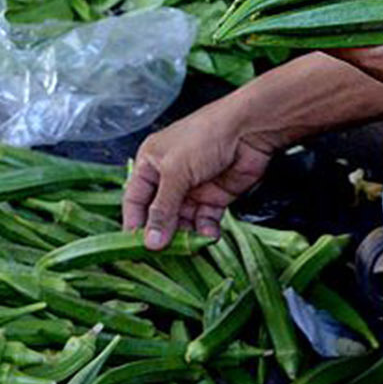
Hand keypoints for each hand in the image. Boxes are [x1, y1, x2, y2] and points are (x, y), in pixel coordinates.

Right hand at [123, 93, 281, 249]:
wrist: (249, 129)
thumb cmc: (205, 136)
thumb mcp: (175, 172)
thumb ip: (163, 209)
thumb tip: (150, 241)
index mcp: (151, 163)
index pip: (135, 199)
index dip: (133, 222)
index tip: (133, 246)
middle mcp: (169, 177)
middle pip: (159, 214)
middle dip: (161, 233)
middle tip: (162, 253)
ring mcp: (192, 188)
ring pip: (182, 221)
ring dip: (185, 234)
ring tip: (189, 246)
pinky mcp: (215, 197)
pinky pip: (204, 220)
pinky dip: (206, 230)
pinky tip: (209, 235)